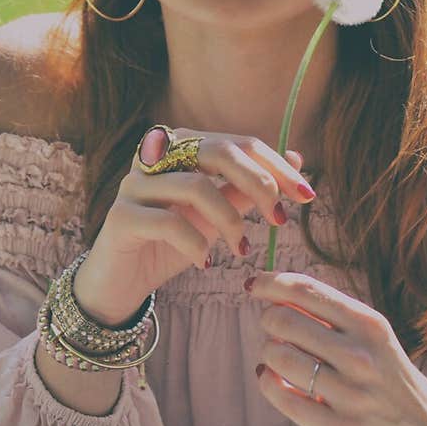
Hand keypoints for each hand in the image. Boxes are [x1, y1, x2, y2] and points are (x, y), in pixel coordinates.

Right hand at [73, 129, 313, 326]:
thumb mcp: (217, 215)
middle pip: (217, 151)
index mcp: (180, 146)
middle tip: (279, 219)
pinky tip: (206, 262)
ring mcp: (133, 184)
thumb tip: (298, 159)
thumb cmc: (172, 243)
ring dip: (230, 221)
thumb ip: (248, 187)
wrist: (122, 281)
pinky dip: (196, 243)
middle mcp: (154, 156)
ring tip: (242, 250)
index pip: (238, 144)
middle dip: (258, 183)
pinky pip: (168, 222)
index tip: (306, 196)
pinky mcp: (120, 216)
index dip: (276, 167)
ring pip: (195, 186)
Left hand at [248, 270, 426, 425]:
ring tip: (277, 359)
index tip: (254, 284)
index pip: (307, 290)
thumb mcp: (377, 344)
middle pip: (283, 320)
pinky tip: (271, 380)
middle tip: (274, 331)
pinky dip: (268, 384)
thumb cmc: (393, 386)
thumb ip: (335, 322)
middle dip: (268, 321)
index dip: (271, 282)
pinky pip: (283, 398)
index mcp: (371, 325)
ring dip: (268, 354)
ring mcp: (352, 394)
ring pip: (278, 357)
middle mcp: (361, 355)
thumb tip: (277, 295)